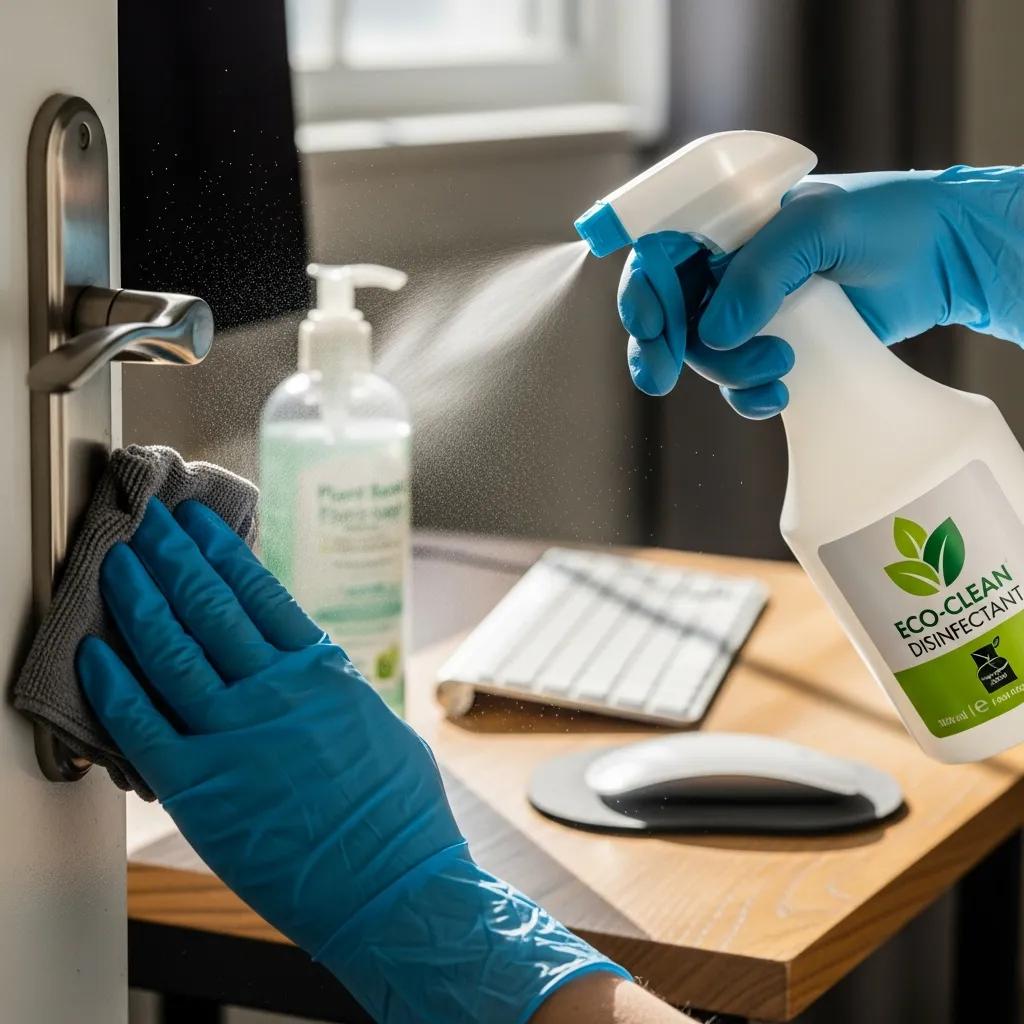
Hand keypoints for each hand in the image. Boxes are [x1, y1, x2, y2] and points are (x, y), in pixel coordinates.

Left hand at [78, 498, 627, 1022]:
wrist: (392, 886)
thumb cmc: (397, 813)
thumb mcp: (375, 723)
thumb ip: (328, 689)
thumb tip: (302, 667)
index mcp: (322, 671)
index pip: (261, 591)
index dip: (223, 552)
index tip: (200, 525)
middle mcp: (276, 691)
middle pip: (211, 606)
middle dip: (175, 558)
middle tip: (151, 525)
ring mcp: (236, 737)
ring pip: (173, 651)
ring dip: (141, 601)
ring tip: (121, 564)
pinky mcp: (202, 789)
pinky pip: (144, 726)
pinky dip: (114, 686)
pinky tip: (94, 653)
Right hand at [619, 166, 1023, 416]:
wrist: (946, 258)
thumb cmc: (889, 220)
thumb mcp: (821, 227)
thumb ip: (762, 272)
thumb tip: (714, 334)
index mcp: (727, 222)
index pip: (660, 253)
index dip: (642, 290)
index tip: (648, 326)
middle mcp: (729, 266)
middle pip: (668, 311)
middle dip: (660, 347)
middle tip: (660, 378)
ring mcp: (751, 310)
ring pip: (703, 353)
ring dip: (727, 370)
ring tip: (779, 366)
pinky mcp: (775, 346)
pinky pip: (737, 382)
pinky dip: (747, 395)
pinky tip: (779, 396)